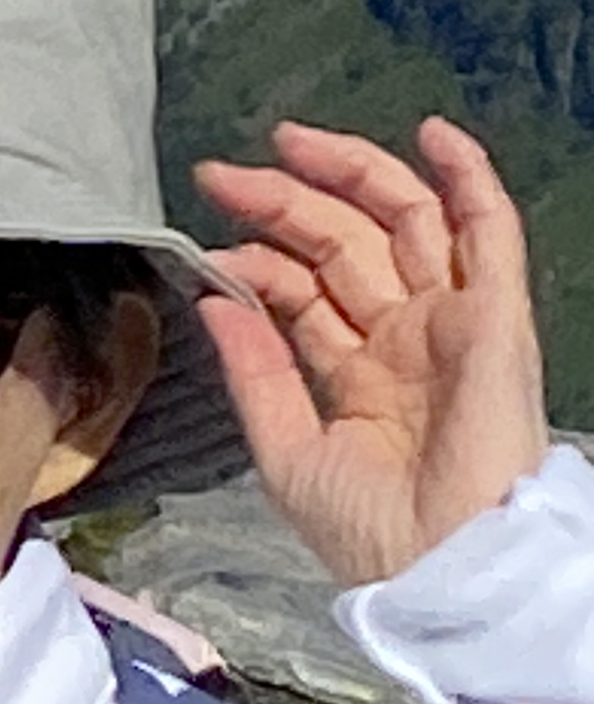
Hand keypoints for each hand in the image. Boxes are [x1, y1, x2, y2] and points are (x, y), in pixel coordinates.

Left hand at [191, 117, 551, 586]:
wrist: (442, 566)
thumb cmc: (371, 530)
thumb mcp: (286, 449)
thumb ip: (254, 371)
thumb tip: (215, 296)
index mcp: (361, 375)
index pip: (306, 292)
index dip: (259, 257)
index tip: (208, 237)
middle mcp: (408, 341)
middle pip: (347, 246)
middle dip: (285, 203)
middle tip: (223, 173)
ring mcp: (452, 325)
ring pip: (407, 225)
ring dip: (353, 175)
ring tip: (291, 141)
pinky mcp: (495, 319)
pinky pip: (491, 234)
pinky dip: (467, 180)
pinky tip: (432, 136)